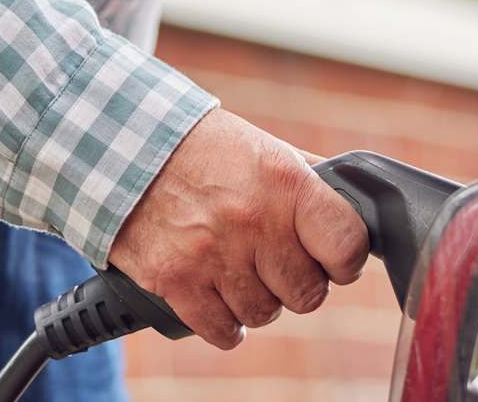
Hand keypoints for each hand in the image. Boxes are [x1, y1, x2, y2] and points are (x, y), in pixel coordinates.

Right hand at [106, 109, 365, 348]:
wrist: (122, 146)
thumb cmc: (199, 148)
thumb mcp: (263, 148)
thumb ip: (310, 180)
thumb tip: (356, 203)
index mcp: (285, 183)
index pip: (346, 246)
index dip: (346, 261)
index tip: (334, 260)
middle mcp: (253, 222)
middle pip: (307, 294)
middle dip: (297, 284)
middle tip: (277, 265)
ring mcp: (213, 255)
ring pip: (264, 314)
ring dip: (256, 301)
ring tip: (239, 273)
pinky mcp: (175, 280)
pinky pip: (222, 330)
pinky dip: (224, 323)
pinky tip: (217, 298)